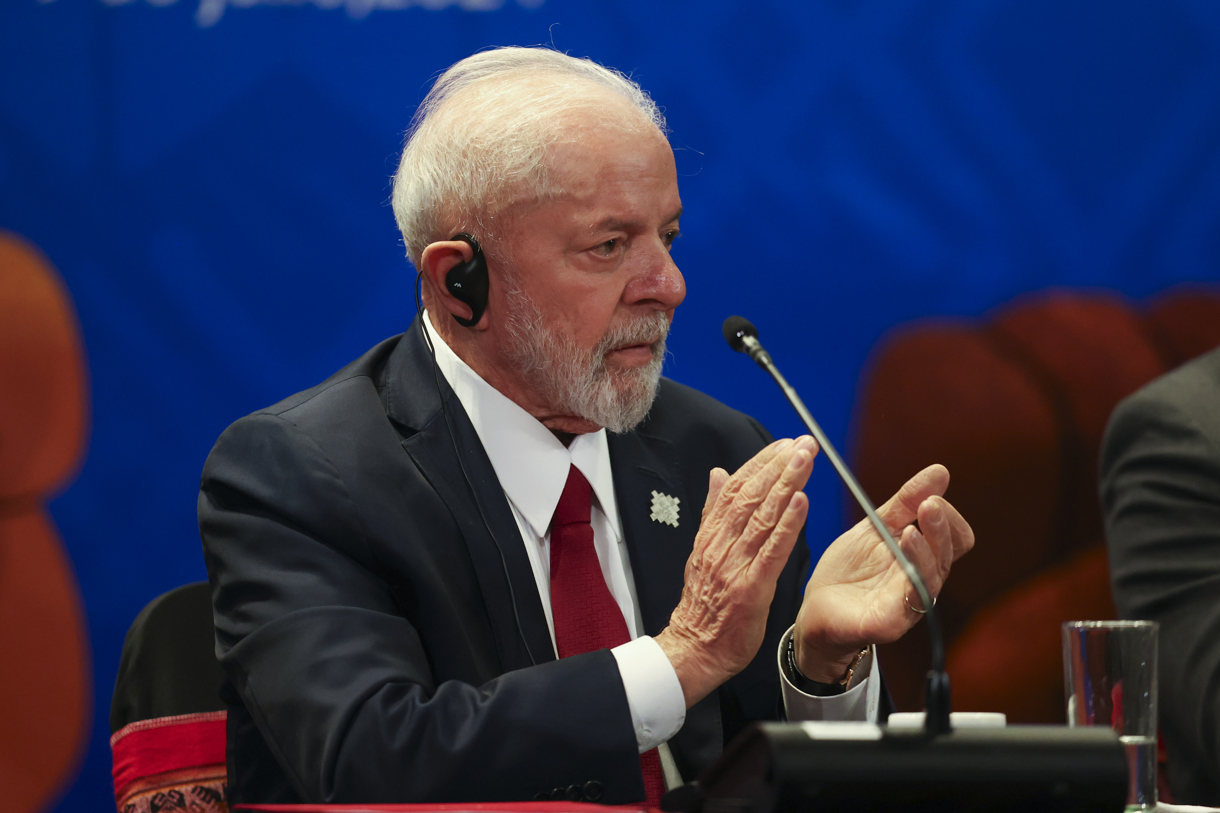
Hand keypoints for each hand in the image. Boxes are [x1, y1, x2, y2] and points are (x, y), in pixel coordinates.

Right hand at [655, 436, 817, 707]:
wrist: (695, 647)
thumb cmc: (705, 604)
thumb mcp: (703, 550)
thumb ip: (713, 511)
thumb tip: (718, 474)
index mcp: (711, 534)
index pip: (737, 488)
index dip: (761, 463)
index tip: (783, 443)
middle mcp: (722, 544)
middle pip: (751, 496)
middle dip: (779, 465)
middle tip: (803, 443)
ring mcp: (735, 565)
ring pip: (762, 516)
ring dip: (786, 484)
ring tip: (805, 459)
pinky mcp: (751, 588)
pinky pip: (771, 551)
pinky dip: (787, 525)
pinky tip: (802, 502)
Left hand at [793, 464, 973, 681]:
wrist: (815, 609)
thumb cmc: (846, 572)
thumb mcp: (873, 528)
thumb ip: (904, 503)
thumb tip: (940, 472)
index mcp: (922, 559)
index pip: (957, 537)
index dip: (948, 516)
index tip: (931, 495)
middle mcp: (923, 581)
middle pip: (950, 552)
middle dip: (942, 525)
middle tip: (930, 503)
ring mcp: (910, 603)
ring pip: (935, 573)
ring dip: (929, 544)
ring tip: (914, 524)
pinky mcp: (892, 622)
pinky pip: (913, 596)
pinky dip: (913, 568)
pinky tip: (903, 545)